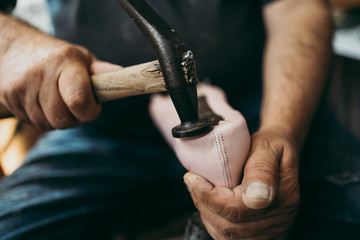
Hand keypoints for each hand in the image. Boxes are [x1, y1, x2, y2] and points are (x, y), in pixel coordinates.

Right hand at [0, 31, 120, 129]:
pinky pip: (33, 123)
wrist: (15, 48)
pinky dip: (43, 119)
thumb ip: (102, 73)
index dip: (90, 111)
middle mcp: (40, 74)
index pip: (78, 100)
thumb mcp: (82, 58)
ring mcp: (21, 87)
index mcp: (64, 62)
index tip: (93, 106)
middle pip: (63, 119)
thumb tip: (124, 77)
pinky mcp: (8, 97)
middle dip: (75, 118)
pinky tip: (43, 103)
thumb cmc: (57, 57)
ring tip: (59, 101)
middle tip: (76, 104)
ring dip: (58, 120)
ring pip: (47, 125)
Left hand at [184, 129, 299, 238]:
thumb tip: (255, 198)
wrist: (278, 150)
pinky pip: (231, 237)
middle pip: (230, 227)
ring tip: (200, 192)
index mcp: (282, 198)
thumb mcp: (268, 147)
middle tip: (193, 183)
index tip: (193, 178)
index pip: (237, 210)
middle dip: (204, 205)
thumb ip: (262, 170)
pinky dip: (214, 222)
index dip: (209, 197)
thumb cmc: (272, 145)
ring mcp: (271, 230)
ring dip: (207, 214)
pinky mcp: (261, 233)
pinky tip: (210, 204)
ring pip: (227, 236)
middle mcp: (279, 219)